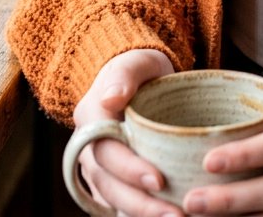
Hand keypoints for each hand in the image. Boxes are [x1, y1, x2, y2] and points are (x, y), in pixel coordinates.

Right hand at [73, 48, 177, 216]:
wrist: (138, 81)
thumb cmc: (142, 69)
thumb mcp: (139, 61)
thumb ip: (125, 74)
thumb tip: (111, 98)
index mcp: (90, 116)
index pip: (106, 150)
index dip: (129, 170)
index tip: (159, 181)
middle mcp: (87, 146)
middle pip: (108, 184)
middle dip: (140, 204)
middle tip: (175, 214)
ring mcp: (97, 167)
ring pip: (112, 200)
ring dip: (142, 214)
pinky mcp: (111, 180)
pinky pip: (120, 204)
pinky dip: (139, 214)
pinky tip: (165, 216)